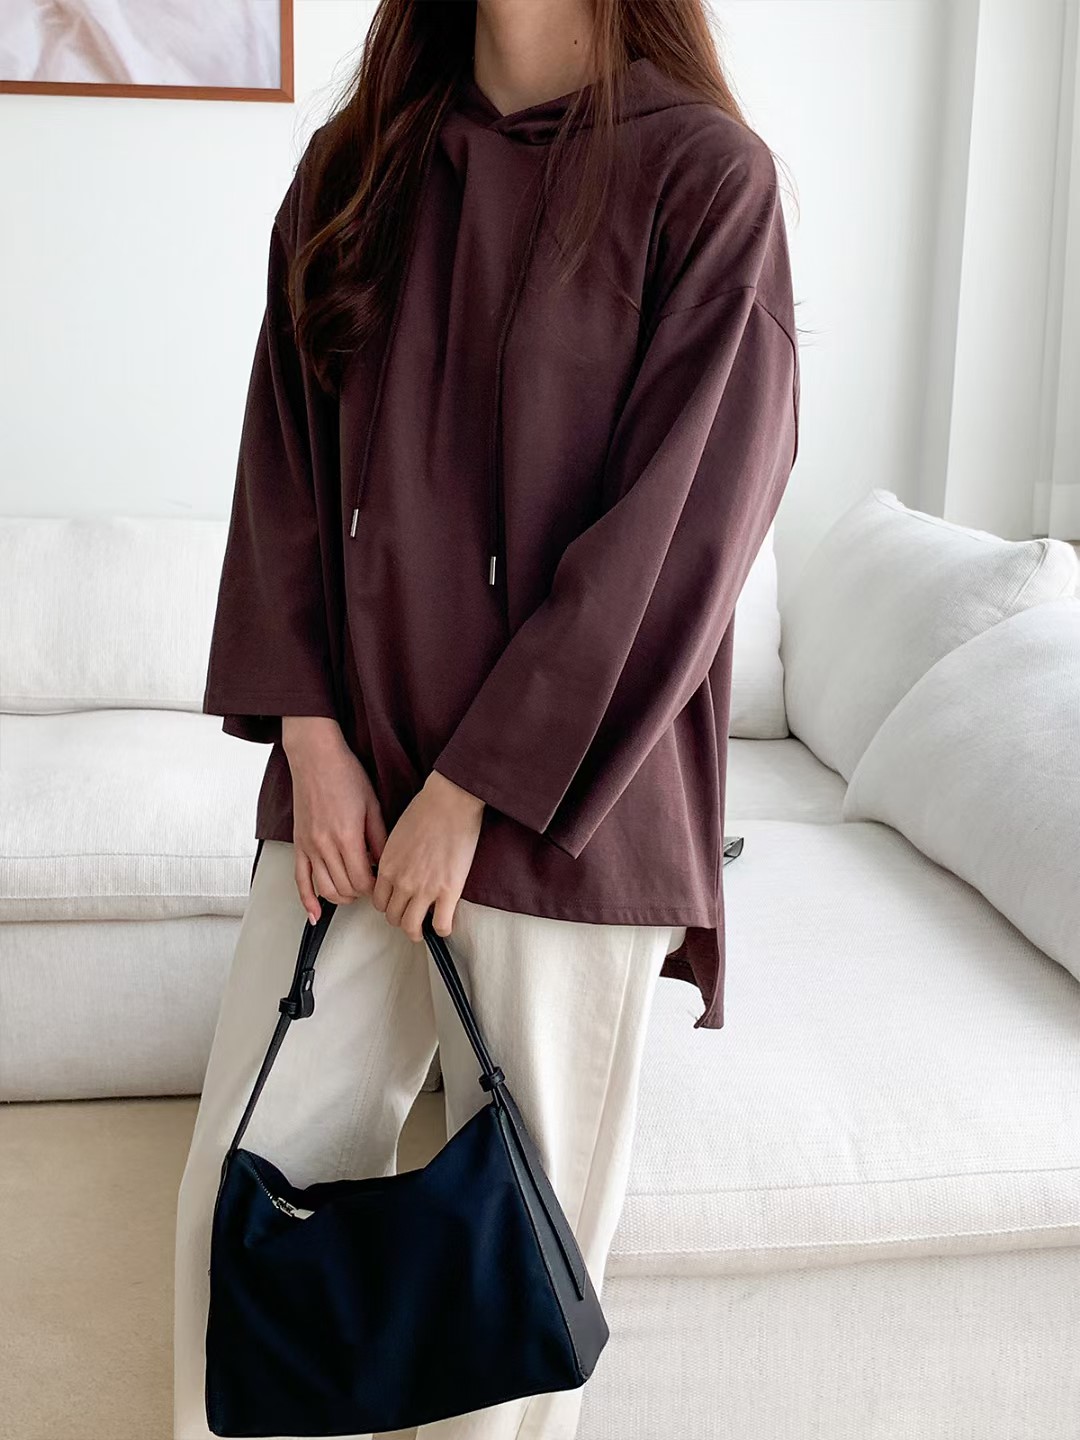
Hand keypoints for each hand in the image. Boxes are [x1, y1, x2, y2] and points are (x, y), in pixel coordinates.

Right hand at [283, 716, 386, 924]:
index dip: (376, 888)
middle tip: (372, 886)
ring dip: (342, 897)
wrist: (315, 757)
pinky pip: (300, 880)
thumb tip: (387, 864)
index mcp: (347, 837)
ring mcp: (309, 847)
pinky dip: (306, 901)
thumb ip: (379, 838)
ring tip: (354, 892)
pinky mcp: (299, 844)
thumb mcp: (373, 805)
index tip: (384, 884)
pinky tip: (314, 915)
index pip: (363, 881)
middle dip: (362, 893)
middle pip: (345, 888)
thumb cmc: (345, 775)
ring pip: (325, 889)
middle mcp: (325, 846)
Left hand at [372, 770, 484, 941]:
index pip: (378, 901)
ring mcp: (424, 888)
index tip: (397, 904)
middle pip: (392, 916)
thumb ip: (394, 856)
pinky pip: (441, 925)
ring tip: (424, 929)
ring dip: (416, 931)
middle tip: (411, 918)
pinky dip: (442, 930)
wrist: (450, 800)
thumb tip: (399, 868)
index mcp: (387, 866)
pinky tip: (445, 924)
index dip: (388, 905)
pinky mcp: (448, 891)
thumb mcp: (397, 834)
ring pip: (411, 926)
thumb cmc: (427, 808)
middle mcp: (402, 881)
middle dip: (401, 919)